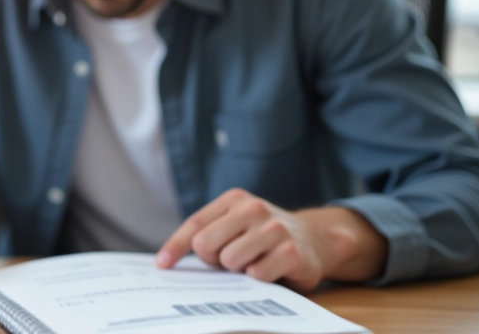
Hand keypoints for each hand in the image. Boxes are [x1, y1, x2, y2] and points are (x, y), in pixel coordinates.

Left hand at [156, 189, 386, 290]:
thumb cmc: (264, 236)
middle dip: (212, 259)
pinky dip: (259, 279)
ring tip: (252, 262)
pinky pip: (256, 276)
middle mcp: (253, 208)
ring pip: (230, 261)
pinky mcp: (290, 252)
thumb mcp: (236, 224)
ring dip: (238, 270)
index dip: (175, 246)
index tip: (162, 265)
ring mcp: (273, 228)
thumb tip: (168, 261)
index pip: (195, 224)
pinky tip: (270, 270)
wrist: (316, 239)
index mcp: (234, 198)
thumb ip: (209, 233)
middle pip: (206, 244)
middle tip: (229, 260)